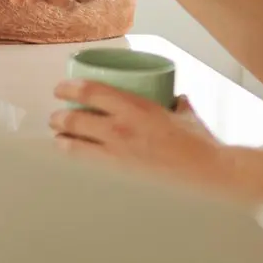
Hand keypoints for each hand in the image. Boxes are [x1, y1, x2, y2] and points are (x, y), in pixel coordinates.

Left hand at [49, 82, 225, 186]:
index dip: (69, 87)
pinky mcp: (120, 175)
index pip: (90, 91)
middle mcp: (121, 128)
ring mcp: (118, 154)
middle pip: (75, 118)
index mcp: (135, 107)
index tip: (60, 88)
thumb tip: (177, 100)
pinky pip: (88, 164)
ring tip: (58, 137)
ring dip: (62, 139)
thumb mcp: (186, 115)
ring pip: (75, 144)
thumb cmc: (200, 144)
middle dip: (59, 116)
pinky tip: (72, 158)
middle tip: (54, 115)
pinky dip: (76, 158)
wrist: (208, 173)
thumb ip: (177, 104)